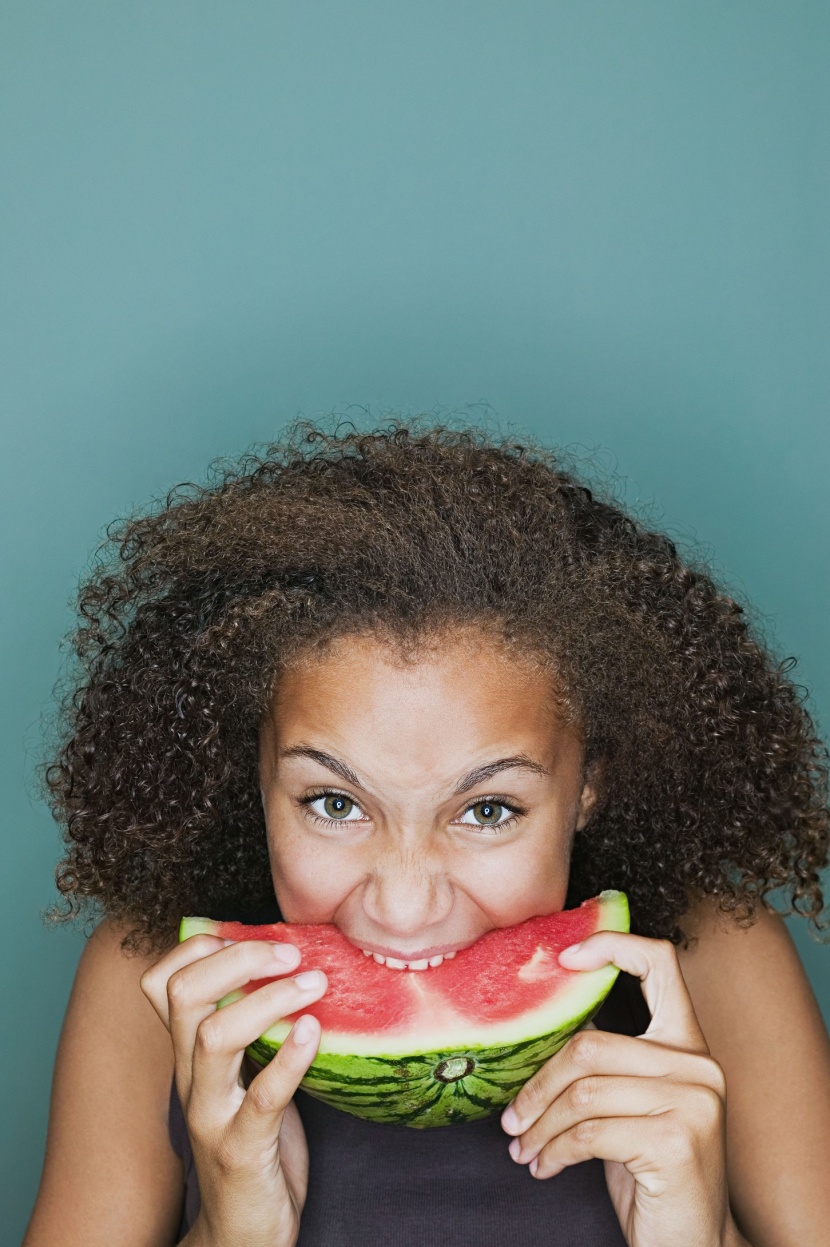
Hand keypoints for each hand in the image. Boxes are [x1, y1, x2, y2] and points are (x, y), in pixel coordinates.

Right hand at [141, 934, 327, 1246]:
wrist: (242, 1235)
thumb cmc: (252, 1144)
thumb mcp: (240, 1077)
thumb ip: (248, 1028)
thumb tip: (284, 961)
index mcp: (188, 1056)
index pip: (161, 982)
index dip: (198, 946)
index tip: (247, 933)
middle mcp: (190, 1079)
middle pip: (184, 995)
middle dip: (237, 958)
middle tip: (291, 952)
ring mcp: (212, 1115)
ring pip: (213, 1037)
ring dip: (268, 1000)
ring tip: (315, 983)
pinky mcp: (241, 1150)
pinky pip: (261, 1097)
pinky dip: (289, 1059)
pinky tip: (315, 1032)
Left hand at [500, 932, 743, 1246]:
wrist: (695, 1245)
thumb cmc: (653, 1170)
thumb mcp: (633, 1104)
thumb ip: (608, 1057)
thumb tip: (547, 1012)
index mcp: (689, 1043)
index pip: (661, 962)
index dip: (611, 945)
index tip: (564, 957)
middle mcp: (699, 1064)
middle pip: (591, 1044)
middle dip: (538, 1084)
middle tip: (511, 1117)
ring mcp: (693, 1101)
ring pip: (582, 1092)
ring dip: (539, 1125)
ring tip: (523, 1146)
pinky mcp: (676, 1140)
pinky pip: (589, 1132)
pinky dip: (554, 1150)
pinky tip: (544, 1165)